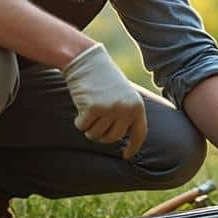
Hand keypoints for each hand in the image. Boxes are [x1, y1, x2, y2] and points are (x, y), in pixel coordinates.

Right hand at [61, 43, 146, 158]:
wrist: (87, 60)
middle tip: (95, 121)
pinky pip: (82, 126)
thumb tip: (123, 137)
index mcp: (137, 106)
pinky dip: (78, 120)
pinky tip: (80, 105)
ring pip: (96, 134)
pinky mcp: (93, 108)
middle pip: (113, 138)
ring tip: (89, 109)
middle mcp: (126, 109)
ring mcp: (110, 109)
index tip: (126, 156)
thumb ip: (126, 114)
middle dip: (102, 134)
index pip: (139, 134)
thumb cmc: (104, 79)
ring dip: (89, 127)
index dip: (133, 147)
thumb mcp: (124, 95)